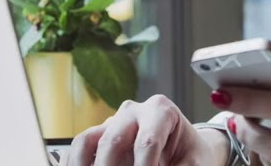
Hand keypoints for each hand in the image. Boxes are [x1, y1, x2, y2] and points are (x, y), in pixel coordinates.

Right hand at [62, 94, 228, 165]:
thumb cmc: (193, 155)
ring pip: (87, 139)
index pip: (147, 141)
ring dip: (83, 164)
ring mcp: (113, 122)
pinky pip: (80, 147)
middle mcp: (133, 112)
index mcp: (161, 111)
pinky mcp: (100, 136)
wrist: (189, 149)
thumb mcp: (196, 164)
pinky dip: (74, 163)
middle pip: (112, 140)